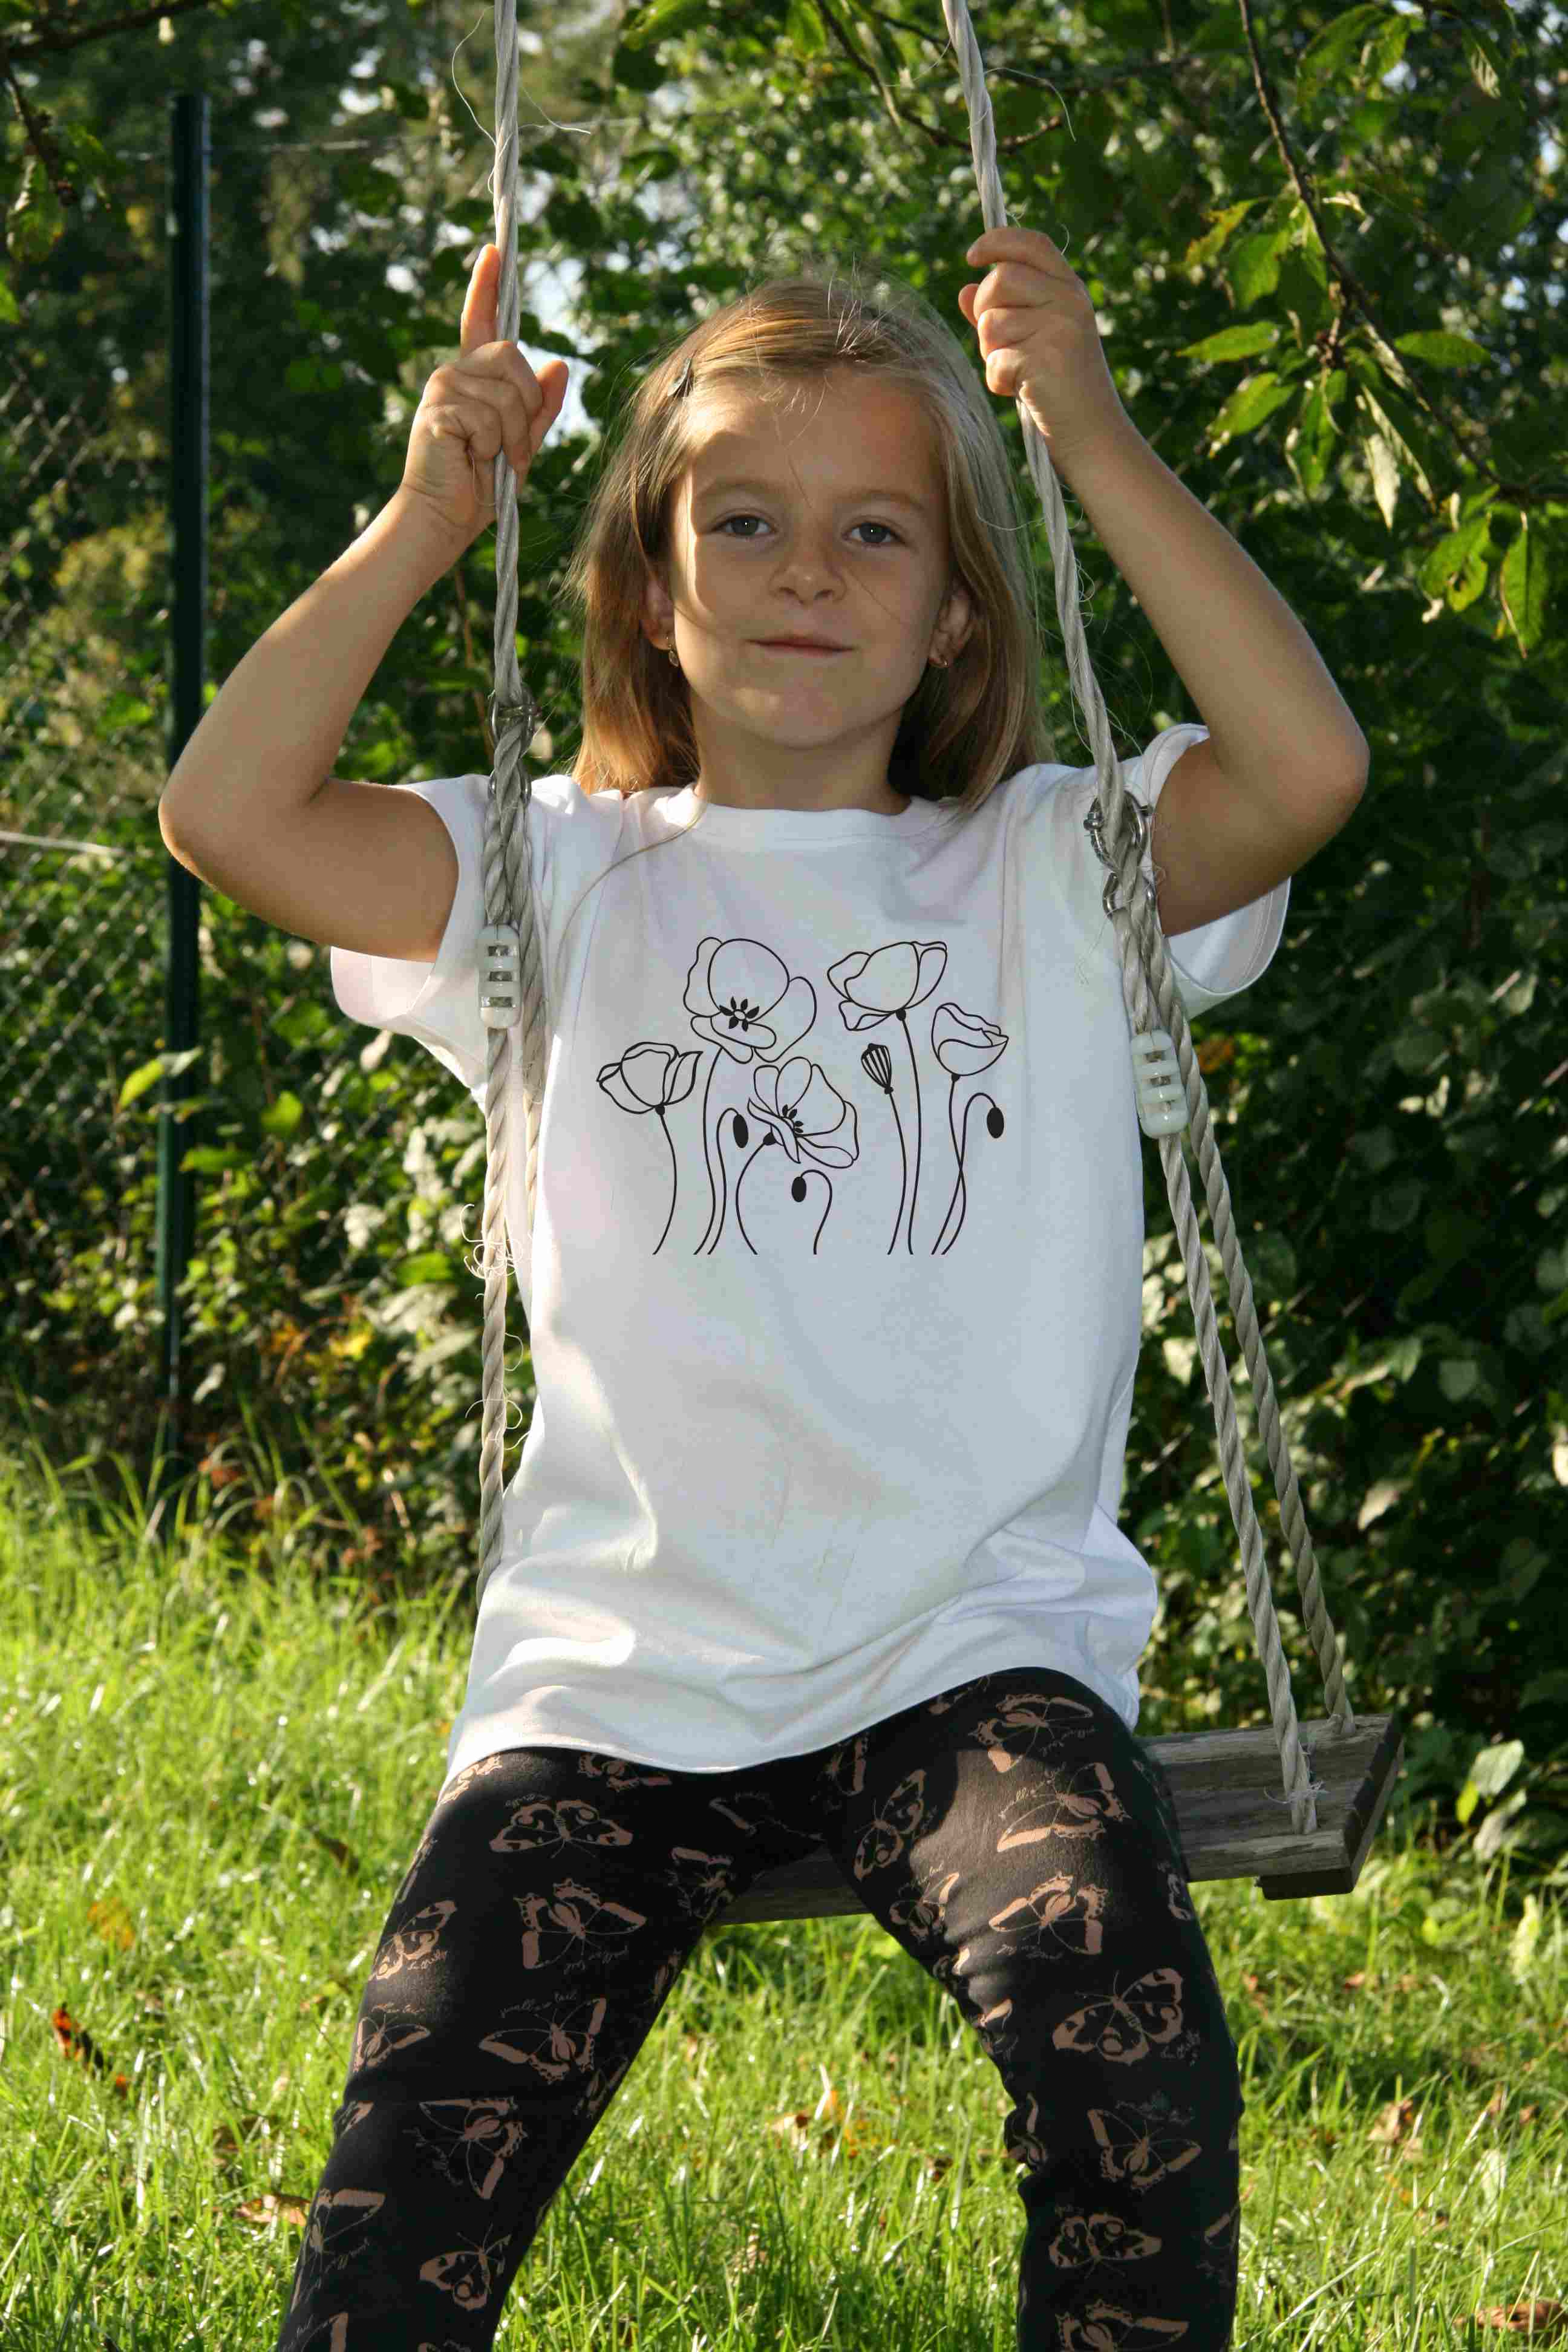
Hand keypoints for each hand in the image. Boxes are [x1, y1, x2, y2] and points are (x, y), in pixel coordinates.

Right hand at [400, 244, 569, 545]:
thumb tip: (561, 364)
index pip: (481, 320)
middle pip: (512, 356)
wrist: (445, 520)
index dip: (488, 285)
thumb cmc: (481, 485)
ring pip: (506, 392)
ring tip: (492, 459)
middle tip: (514, 446)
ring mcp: (442, 389)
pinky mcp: (437, 410)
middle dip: (526, 406)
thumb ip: (541, 407)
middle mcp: (454, 373)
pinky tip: (474, 461)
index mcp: (473, 377)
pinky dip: (493, 448)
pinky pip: (488, 418)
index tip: (495, 249)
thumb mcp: (523, 443)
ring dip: (513, 435)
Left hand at [957, 224, 1134, 472]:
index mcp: (1069, 289)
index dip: (997, 241)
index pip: (1031, 243)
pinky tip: (1020, 392)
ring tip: (1016, 373)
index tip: (972, 256)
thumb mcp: (1035, 341)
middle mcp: (1069, 301)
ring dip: (991, 352)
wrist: (1094, 436)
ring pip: (991, 321)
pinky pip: (995, 359)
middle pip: (1000, 279)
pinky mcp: (1046, 360)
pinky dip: (998, 381)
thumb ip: (1003, 312)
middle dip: (985, 310)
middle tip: (998, 344)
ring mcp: (1060, 328)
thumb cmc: (1061, 389)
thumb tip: (965, 289)